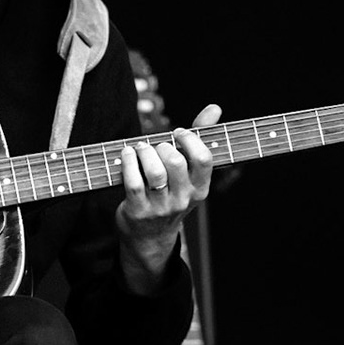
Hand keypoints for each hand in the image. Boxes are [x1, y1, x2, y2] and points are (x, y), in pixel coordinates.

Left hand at [115, 103, 220, 289]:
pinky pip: (133, 182)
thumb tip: (215, 107)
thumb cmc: (170, 193)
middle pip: (176, 162)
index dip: (190, 140)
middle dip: (163, 146)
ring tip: (140, 148)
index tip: (178, 134)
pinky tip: (128, 154)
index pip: (204, 159)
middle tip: (156, 146)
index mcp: (200, 189)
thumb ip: (200, 139)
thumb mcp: (188, 173)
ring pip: (155, 171)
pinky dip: (128, 162)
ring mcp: (160, 208)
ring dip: (144, 152)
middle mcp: (183, 200)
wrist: (150, 237)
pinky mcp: (138, 211)